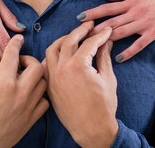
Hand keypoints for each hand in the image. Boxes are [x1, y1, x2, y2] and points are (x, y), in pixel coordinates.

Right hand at [0, 35, 47, 147]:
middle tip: (20, 64)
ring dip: (36, 77)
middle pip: (37, 66)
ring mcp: (28, 107)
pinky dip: (39, 95)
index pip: (13, 55)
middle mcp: (19, 93)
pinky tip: (29, 95)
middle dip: (29, 60)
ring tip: (24, 79)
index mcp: (3, 83)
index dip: (15, 43)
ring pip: (44, 82)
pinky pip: (45, 101)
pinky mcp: (32, 119)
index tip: (18, 39)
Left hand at [44, 22, 117, 147]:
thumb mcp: (107, 78)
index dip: (100, 34)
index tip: (107, 30)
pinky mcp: (49, 85)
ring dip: (64, 39)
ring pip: (53, 49)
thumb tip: (106, 41)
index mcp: (78, 66)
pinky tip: (63, 53)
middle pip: (69, 40)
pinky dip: (54, 55)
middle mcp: (62, 69)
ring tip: (75, 37)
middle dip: (81, 30)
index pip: (89, 42)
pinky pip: (47, 63)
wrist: (91, 129)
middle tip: (90, 26)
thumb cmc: (103, 106)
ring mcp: (53, 77)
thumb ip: (104, 56)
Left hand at [79, 0, 154, 61]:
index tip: (80, 18)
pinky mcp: (153, 33)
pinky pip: (138, 44)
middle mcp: (135, 12)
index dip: (93, 13)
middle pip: (111, 22)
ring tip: (93, 47)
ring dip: (106, 39)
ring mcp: (144, 24)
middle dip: (94, 29)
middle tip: (80, 37)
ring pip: (121, 32)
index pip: (107, 8)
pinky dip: (128, 51)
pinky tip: (118, 58)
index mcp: (131, 1)